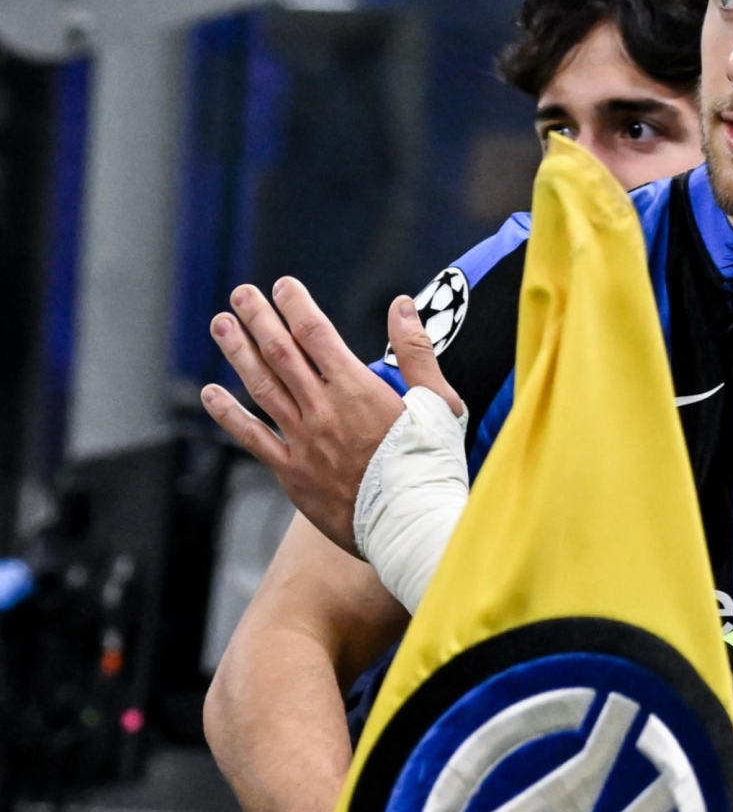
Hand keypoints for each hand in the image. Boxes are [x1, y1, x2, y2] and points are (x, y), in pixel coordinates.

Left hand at [201, 279, 466, 554]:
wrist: (412, 525)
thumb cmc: (432, 465)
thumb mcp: (440, 403)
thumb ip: (417, 352)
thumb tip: (402, 305)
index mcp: (359, 390)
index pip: (317, 334)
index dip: (296, 305)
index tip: (282, 286)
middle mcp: (323, 410)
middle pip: (281, 353)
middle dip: (258, 319)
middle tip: (240, 294)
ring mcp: (304, 441)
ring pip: (262, 387)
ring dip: (238, 353)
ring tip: (220, 325)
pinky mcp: (293, 473)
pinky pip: (253, 438)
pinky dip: (229, 414)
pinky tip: (212, 394)